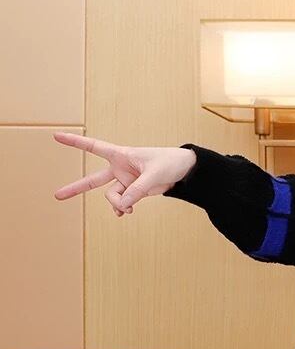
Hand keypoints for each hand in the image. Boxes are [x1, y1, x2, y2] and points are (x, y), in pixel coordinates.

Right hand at [51, 132, 196, 216]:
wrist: (184, 170)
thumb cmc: (169, 162)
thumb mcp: (154, 175)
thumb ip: (137, 190)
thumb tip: (123, 205)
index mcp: (121, 155)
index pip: (93, 147)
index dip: (75, 142)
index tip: (56, 136)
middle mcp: (120, 168)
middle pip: (93, 179)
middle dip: (76, 188)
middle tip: (57, 195)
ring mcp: (126, 180)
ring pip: (112, 196)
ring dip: (118, 204)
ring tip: (129, 209)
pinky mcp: (135, 190)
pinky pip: (122, 202)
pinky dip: (123, 208)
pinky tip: (126, 212)